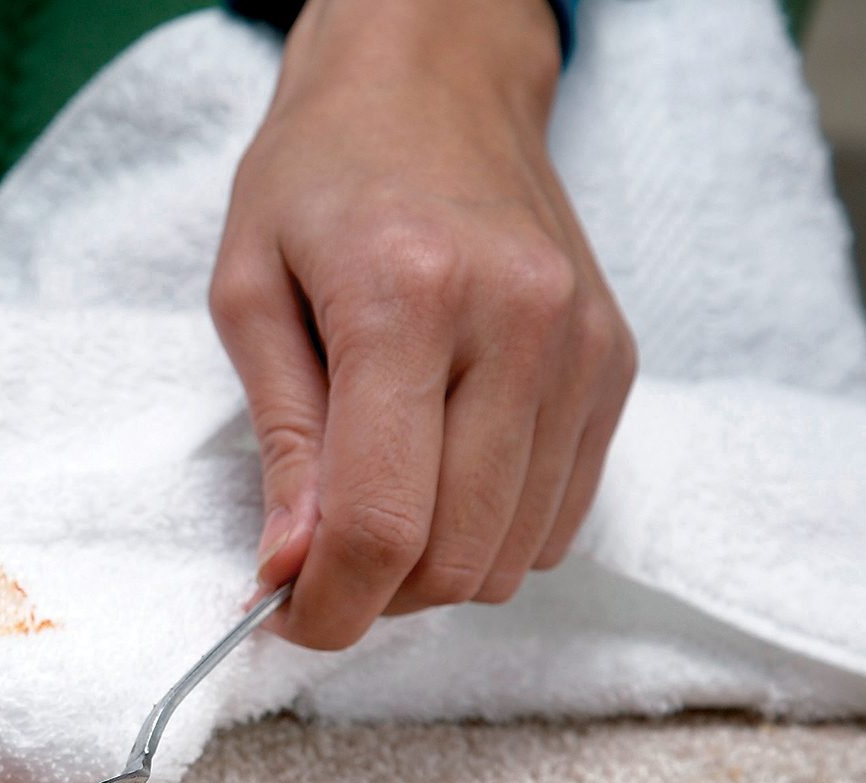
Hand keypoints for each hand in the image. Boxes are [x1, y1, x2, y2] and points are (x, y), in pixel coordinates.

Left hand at [211, 0, 636, 648]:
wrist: (434, 82)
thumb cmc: (321, 177)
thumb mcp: (249, 293)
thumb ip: (281, 441)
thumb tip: (291, 571)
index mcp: (407, 300)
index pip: (383, 523)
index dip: (327, 606)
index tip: (284, 617)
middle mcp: (518, 326)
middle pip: (457, 558)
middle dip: (376, 595)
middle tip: (318, 558)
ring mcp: (582, 349)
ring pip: (515, 555)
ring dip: (435, 569)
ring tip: (379, 503)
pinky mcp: (616, 365)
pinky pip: (562, 518)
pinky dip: (494, 531)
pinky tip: (444, 470)